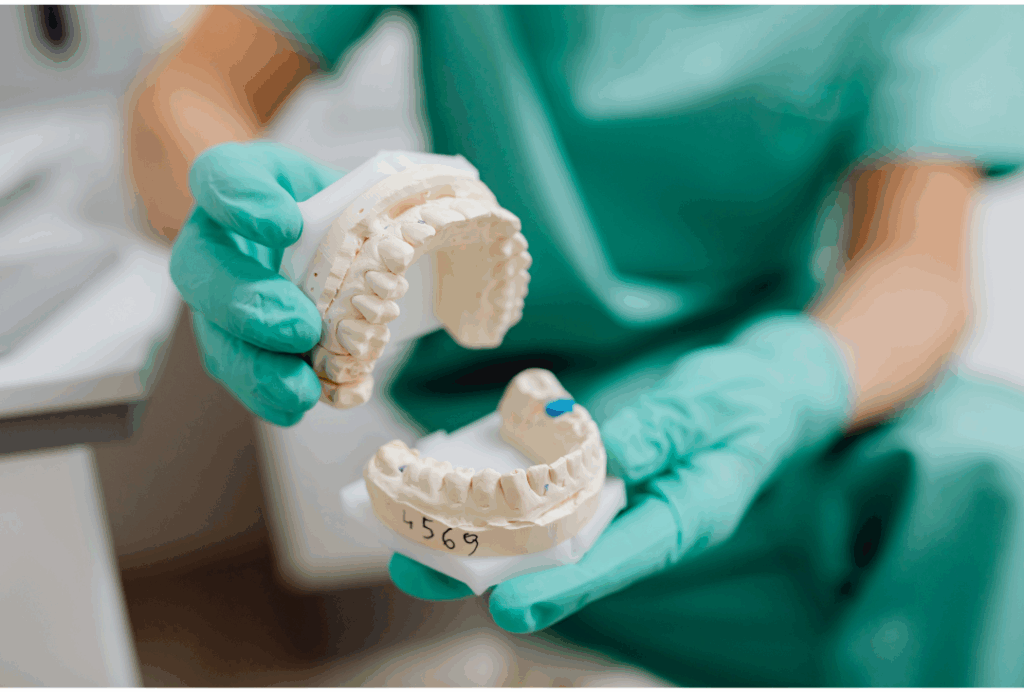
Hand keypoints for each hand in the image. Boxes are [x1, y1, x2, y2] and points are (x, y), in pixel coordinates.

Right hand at [169, 141, 343, 425]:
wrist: (321, 238)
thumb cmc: (330, 206)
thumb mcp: (346, 183)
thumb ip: (363, 201)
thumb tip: (403, 243)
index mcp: (235, 184)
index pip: (220, 177)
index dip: (243, 201)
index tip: (285, 226)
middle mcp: (213, 241)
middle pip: (200, 269)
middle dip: (248, 305)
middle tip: (299, 327)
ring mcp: (217, 298)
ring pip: (213, 334)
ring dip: (254, 367)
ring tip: (299, 388)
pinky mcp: (235, 343)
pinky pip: (239, 373)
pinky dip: (267, 396)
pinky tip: (296, 405)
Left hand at [388, 313, 852, 631]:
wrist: (766, 395)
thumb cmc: (748, 402)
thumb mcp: (712, 405)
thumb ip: (660, 429)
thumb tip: (603, 452)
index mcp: (683, 518)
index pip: (617, 561)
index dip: (562, 587)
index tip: (508, 607)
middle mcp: (643, 524)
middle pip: (563, 562)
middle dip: (493, 571)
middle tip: (422, 570)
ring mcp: (620, 508)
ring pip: (546, 540)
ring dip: (485, 542)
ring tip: (416, 544)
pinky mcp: (602, 487)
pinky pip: (549, 504)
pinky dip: (504, 503)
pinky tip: (455, 495)